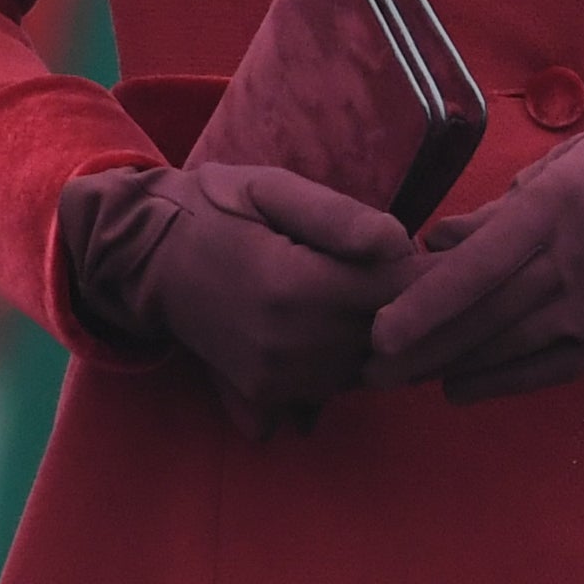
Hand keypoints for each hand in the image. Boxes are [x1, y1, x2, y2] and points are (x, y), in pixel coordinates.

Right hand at [61, 162, 418, 431]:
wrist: (144, 256)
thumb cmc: (216, 209)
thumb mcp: (272, 188)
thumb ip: (338, 216)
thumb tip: (399, 245)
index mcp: (296, 287)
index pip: (399, 293)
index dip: (428, 273)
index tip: (439, 253)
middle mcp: (288, 344)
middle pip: (390, 338)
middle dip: (412, 309)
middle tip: (416, 275)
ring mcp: (273, 379)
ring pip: (368, 370)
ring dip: (383, 341)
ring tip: (375, 297)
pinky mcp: (262, 396)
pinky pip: (333, 389)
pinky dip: (348, 364)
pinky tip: (340, 329)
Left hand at [367, 93, 583, 400]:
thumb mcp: (560, 167)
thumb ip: (496, 212)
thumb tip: (432, 244)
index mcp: (560, 205)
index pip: (479, 266)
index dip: (425, 305)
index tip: (379, 333)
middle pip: (490, 315)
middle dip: (426, 348)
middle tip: (373, 370)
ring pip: (517, 346)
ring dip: (456, 367)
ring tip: (406, 378)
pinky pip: (557, 366)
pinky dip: (505, 380)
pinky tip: (463, 386)